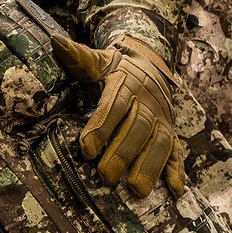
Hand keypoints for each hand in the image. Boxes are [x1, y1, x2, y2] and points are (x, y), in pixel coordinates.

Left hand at [49, 33, 186, 197]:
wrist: (149, 63)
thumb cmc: (114, 68)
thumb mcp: (96, 60)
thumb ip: (77, 56)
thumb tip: (55, 41)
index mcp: (125, 84)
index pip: (113, 106)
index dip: (101, 127)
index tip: (86, 150)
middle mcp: (147, 102)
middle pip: (136, 129)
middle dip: (122, 153)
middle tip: (105, 176)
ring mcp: (162, 119)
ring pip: (159, 143)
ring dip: (150, 167)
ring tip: (137, 190)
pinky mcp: (171, 131)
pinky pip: (176, 151)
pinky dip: (176, 171)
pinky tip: (175, 191)